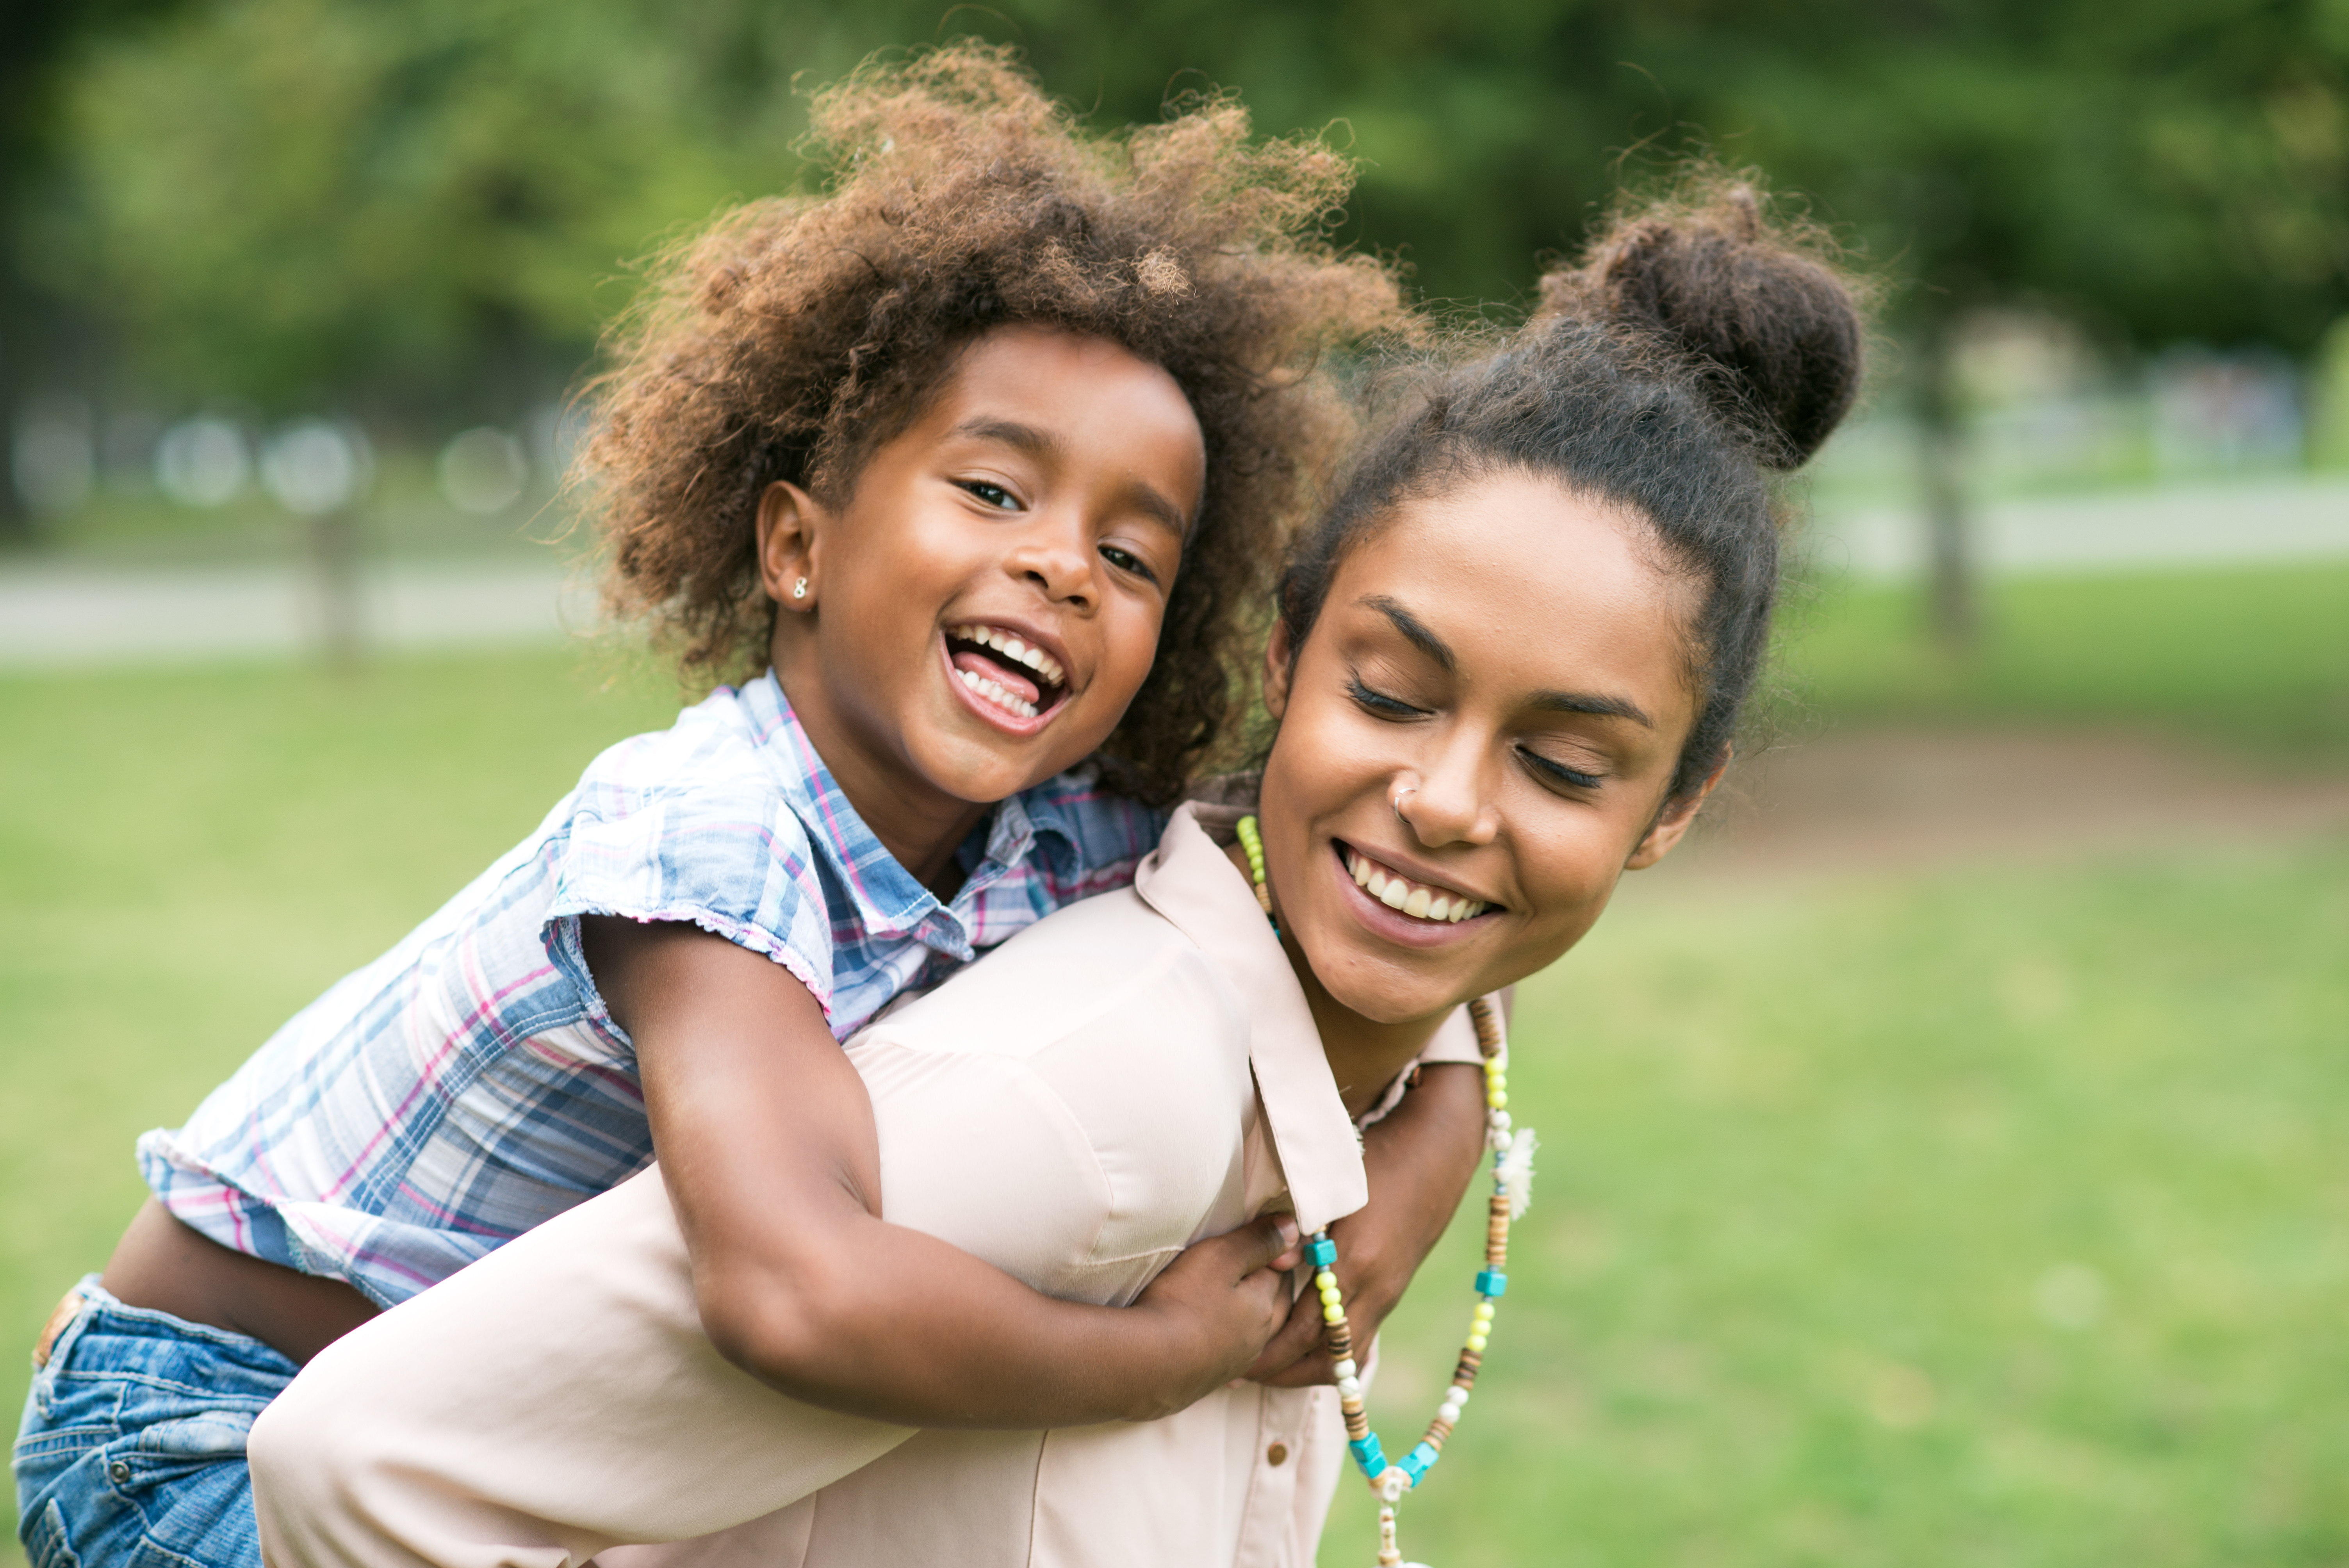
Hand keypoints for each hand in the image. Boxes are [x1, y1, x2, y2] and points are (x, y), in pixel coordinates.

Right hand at [1126, 1212, 1302, 1418]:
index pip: (1281, 1271)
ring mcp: (1236, 1362)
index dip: (1271, 1251)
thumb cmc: (1182, 1303)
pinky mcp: (1211, 1378)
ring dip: (1250, 1315)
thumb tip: (1294, 1227)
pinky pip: (1231, 1354)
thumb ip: (1257, 1241)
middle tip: (1249, 1263)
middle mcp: (1259, 1338)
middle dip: (1269, 1282)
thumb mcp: (1220, 1258)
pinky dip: (1229, 1339)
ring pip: (1256, 1332)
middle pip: (1275, 1303)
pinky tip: (1216, 1337)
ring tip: (1234, 1299)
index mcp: (1266, 1306)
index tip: (1252, 1239)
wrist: (1146, 1365)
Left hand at [1245, 1062, 1487, 1386]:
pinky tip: (1306, 1350)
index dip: (1270, 1352)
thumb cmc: (1377, 1162)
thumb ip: (1300, 1227)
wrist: (1436, 1156)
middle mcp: (1375, 1289)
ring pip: (1349, 1357)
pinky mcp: (1393, 1292)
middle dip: (1284, 1373)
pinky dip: (1334, 1354)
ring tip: (1270, 1367)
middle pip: (1329, 1358)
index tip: (1238, 1361)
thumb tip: (1273, 1262)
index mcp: (1354, 1263)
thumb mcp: (1331, 1189)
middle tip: (1244, 1373)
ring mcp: (1388, 1295)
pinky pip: (1362, 1340)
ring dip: (1308, 1369)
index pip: (1306, 1329)